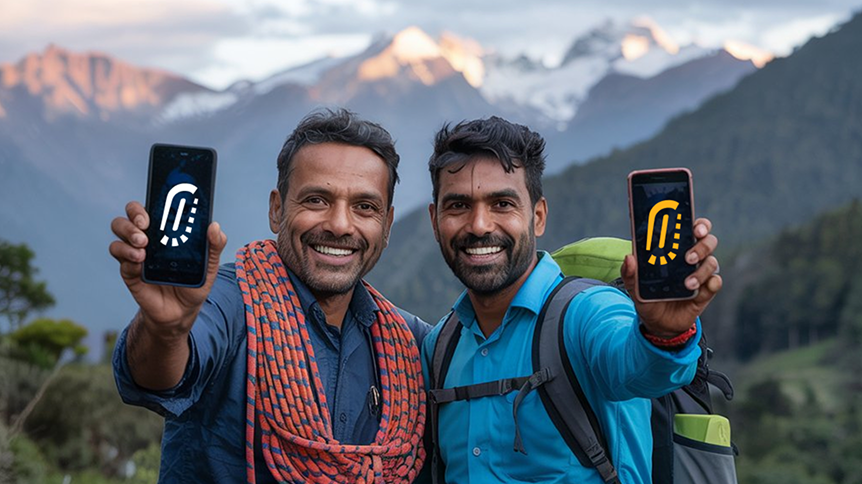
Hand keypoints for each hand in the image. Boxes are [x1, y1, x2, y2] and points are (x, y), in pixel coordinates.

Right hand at [109, 201, 226, 337]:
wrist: (182, 311)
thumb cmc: (194, 282)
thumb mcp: (210, 265)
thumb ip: (214, 245)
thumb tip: (214, 226)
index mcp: (165, 232)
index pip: (150, 209)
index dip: (148, 202)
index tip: (154, 204)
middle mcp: (147, 239)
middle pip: (128, 217)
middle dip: (134, 215)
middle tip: (146, 225)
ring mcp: (136, 254)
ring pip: (118, 233)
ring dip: (128, 234)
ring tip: (143, 244)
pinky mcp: (130, 272)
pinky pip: (120, 258)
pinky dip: (127, 256)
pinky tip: (139, 260)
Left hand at [621, 217, 721, 336]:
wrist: (657, 322)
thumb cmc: (648, 295)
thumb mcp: (635, 285)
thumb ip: (630, 273)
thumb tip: (629, 258)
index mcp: (676, 248)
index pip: (693, 229)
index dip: (700, 225)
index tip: (696, 228)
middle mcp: (692, 257)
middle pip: (709, 242)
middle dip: (702, 246)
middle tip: (688, 257)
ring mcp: (700, 274)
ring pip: (712, 262)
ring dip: (701, 271)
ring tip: (687, 283)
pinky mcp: (705, 291)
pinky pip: (715, 283)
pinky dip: (711, 284)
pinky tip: (701, 289)